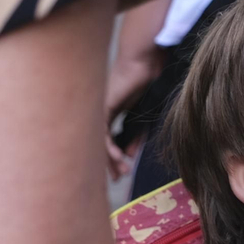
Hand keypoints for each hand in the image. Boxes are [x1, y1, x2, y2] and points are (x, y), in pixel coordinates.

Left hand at [104, 48, 164, 178]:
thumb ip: (137, 135)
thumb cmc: (147, 82)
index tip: (122, 172)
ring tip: (120, 172)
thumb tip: (130, 155)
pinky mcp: (101, 108)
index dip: (112, 159)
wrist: (146, 63)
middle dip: (108, 164)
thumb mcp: (144, 116)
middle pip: (97, 144)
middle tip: (117, 179)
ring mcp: (98, 110)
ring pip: (96, 141)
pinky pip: (101, 134)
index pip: (105, 141)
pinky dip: (109, 148)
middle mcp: (100, 113)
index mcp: (111, 113)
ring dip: (109, 159)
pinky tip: (119, 157)